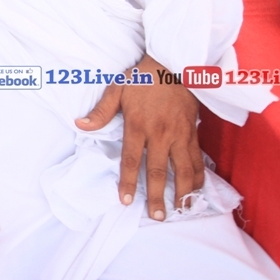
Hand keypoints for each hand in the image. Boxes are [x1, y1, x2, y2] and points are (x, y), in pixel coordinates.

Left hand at [77, 54, 203, 219]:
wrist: (174, 63)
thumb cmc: (143, 77)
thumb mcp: (118, 89)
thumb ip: (101, 111)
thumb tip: (80, 125)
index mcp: (138, 125)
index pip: (132, 160)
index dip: (129, 182)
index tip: (127, 201)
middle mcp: (161, 134)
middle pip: (160, 171)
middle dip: (158, 196)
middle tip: (158, 217)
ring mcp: (180, 135)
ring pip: (184, 170)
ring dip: (183, 192)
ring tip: (181, 210)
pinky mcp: (193, 133)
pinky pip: (198, 159)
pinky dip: (199, 177)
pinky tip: (197, 190)